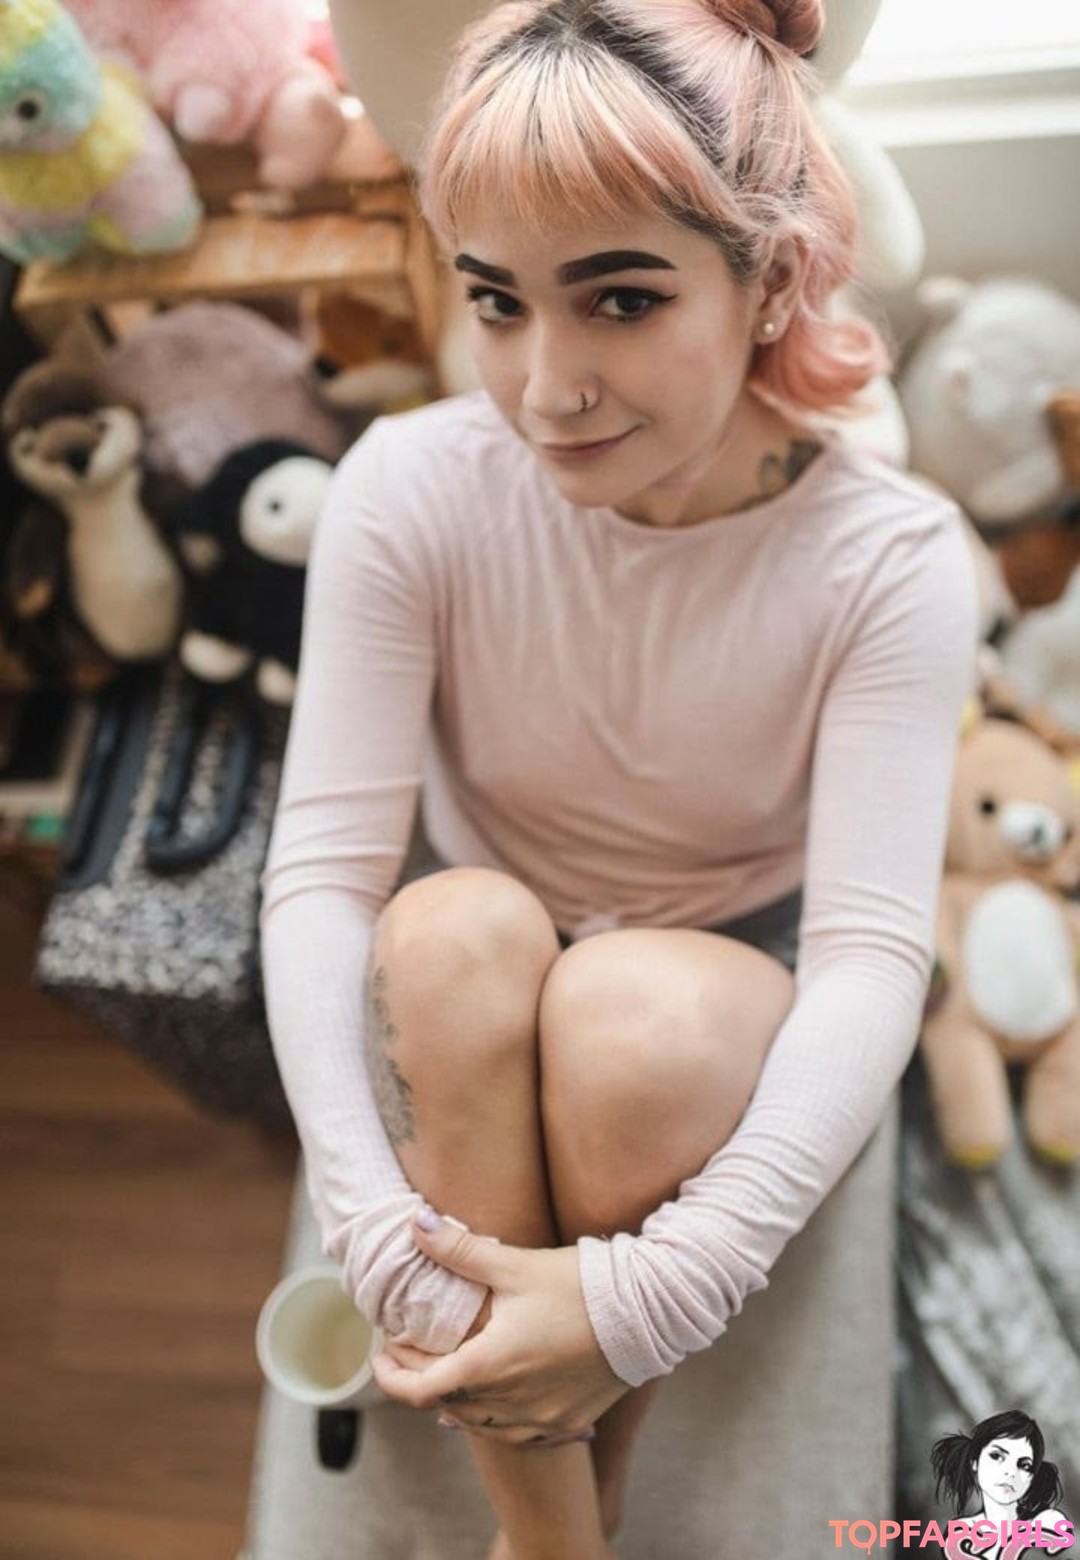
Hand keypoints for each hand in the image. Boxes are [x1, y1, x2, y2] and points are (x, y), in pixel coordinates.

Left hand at [372, 1214, 627, 1445]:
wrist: (648, 1312)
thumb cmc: (581, 1285)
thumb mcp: (516, 1263)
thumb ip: (459, 1249)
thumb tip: (415, 1224)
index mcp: (490, 1366)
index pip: (418, 1391)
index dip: (391, 1376)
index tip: (383, 1353)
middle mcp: (510, 1402)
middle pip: (444, 1405)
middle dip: (421, 1378)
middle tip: (414, 1347)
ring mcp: (540, 1419)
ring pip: (478, 1422)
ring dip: (457, 1398)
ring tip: (452, 1365)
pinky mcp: (566, 1423)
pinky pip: (514, 1431)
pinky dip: (494, 1413)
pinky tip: (497, 1389)